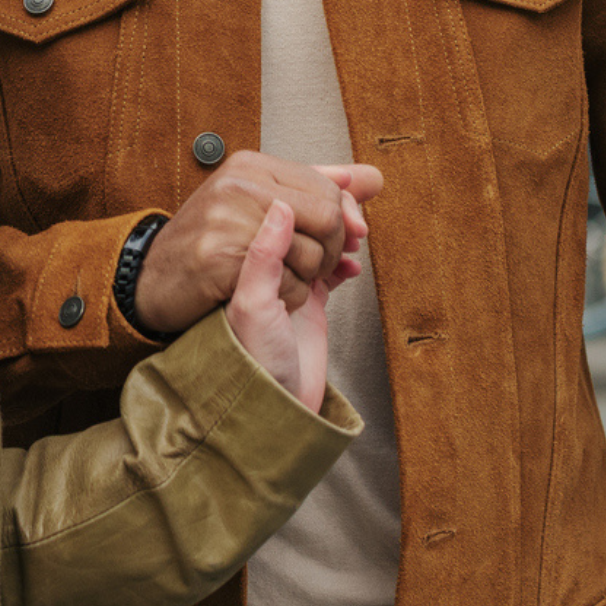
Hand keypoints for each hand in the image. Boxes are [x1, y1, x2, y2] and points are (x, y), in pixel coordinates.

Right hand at [132, 153, 382, 334]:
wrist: (154, 280)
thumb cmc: (211, 242)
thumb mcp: (259, 200)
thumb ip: (316, 186)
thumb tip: (372, 179)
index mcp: (250, 164)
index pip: (329, 186)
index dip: (348, 217)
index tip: (352, 239)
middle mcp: (238, 184)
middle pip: (329, 216)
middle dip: (335, 249)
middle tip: (322, 266)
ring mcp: (228, 219)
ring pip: (314, 252)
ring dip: (313, 277)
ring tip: (292, 279)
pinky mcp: (222, 258)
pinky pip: (290, 283)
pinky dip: (294, 297)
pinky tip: (275, 295)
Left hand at [224, 199, 357, 410]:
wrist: (272, 406)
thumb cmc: (252, 359)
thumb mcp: (253, 304)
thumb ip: (264, 257)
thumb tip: (280, 207)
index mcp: (249, 258)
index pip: (284, 210)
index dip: (314, 201)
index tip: (341, 198)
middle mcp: (268, 266)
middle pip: (305, 223)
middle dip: (334, 215)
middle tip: (356, 221)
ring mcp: (290, 283)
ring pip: (320, 244)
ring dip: (341, 237)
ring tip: (356, 239)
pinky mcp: (309, 304)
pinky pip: (331, 272)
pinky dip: (345, 265)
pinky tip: (352, 267)